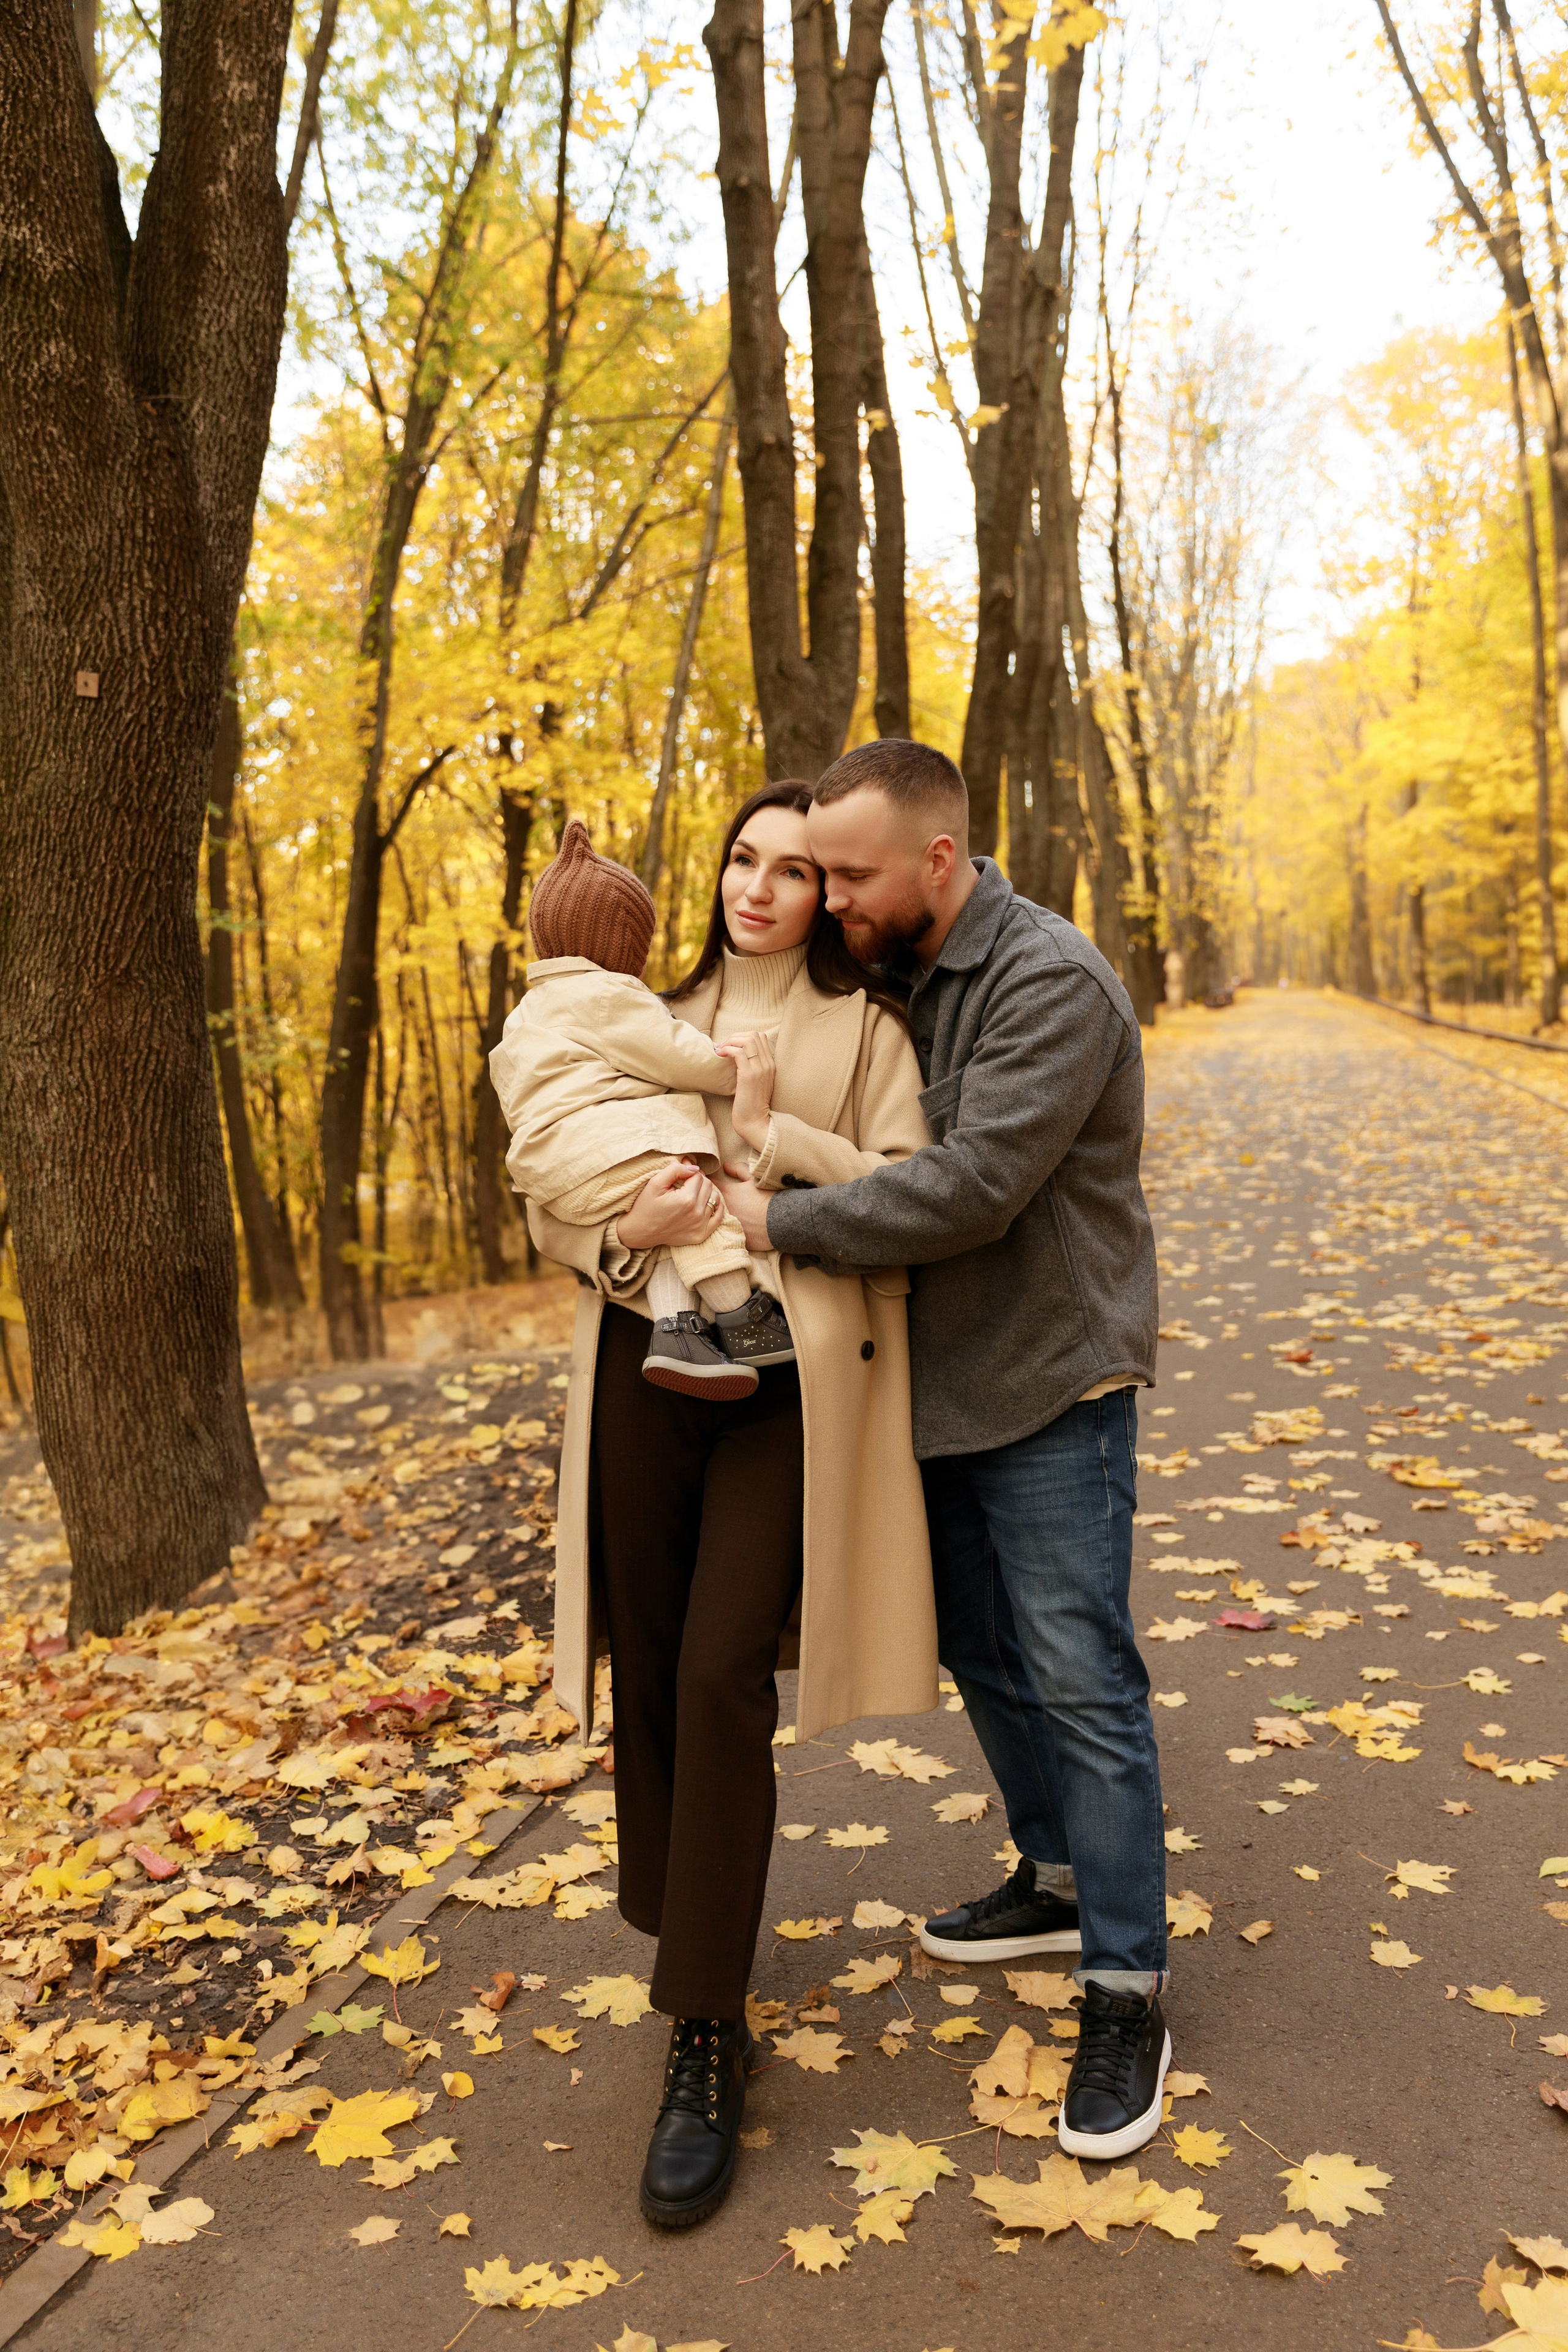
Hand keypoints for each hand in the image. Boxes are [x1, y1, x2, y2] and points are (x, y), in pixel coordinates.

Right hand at [616, 1160, 726, 1249]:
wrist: (640, 1231)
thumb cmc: (646, 1205)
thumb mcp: (655, 1182)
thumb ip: (675, 1170)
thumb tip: (694, 1167)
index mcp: (686, 1199)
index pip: (698, 1176)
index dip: (689, 1171)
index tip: (682, 1172)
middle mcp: (696, 1213)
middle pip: (708, 1186)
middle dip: (698, 1180)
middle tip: (686, 1181)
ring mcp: (700, 1226)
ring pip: (715, 1198)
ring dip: (707, 1192)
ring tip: (694, 1191)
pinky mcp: (701, 1235)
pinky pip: (719, 1216)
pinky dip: (716, 1206)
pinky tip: (706, 1202)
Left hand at [715, 1030, 775, 1147]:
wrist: (755, 1123)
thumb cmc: (751, 1105)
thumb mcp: (755, 1083)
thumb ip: (752, 1069)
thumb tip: (735, 1056)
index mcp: (771, 1065)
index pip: (761, 1037)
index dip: (743, 1037)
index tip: (730, 1046)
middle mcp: (768, 1064)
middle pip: (755, 1034)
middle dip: (735, 1036)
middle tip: (723, 1047)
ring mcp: (760, 1069)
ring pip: (747, 1040)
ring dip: (730, 1041)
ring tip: (720, 1050)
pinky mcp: (749, 1076)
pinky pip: (738, 1052)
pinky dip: (727, 1049)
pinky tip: (720, 1055)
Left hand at [715, 1162, 774, 1252]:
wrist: (782, 1219)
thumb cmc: (768, 1196)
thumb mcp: (755, 1178)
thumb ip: (739, 1170)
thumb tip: (725, 1166)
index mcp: (726, 1192)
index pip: (709, 1184)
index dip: (708, 1182)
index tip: (708, 1182)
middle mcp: (723, 1208)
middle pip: (709, 1203)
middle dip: (709, 1199)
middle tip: (712, 1197)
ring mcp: (727, 1223)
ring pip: (715, 1218)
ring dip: (716, 1215)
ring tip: (723, 1213)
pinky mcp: (733, 1236)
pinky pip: (726, 1231)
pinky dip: (727, 1228)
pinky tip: (733, 1226)